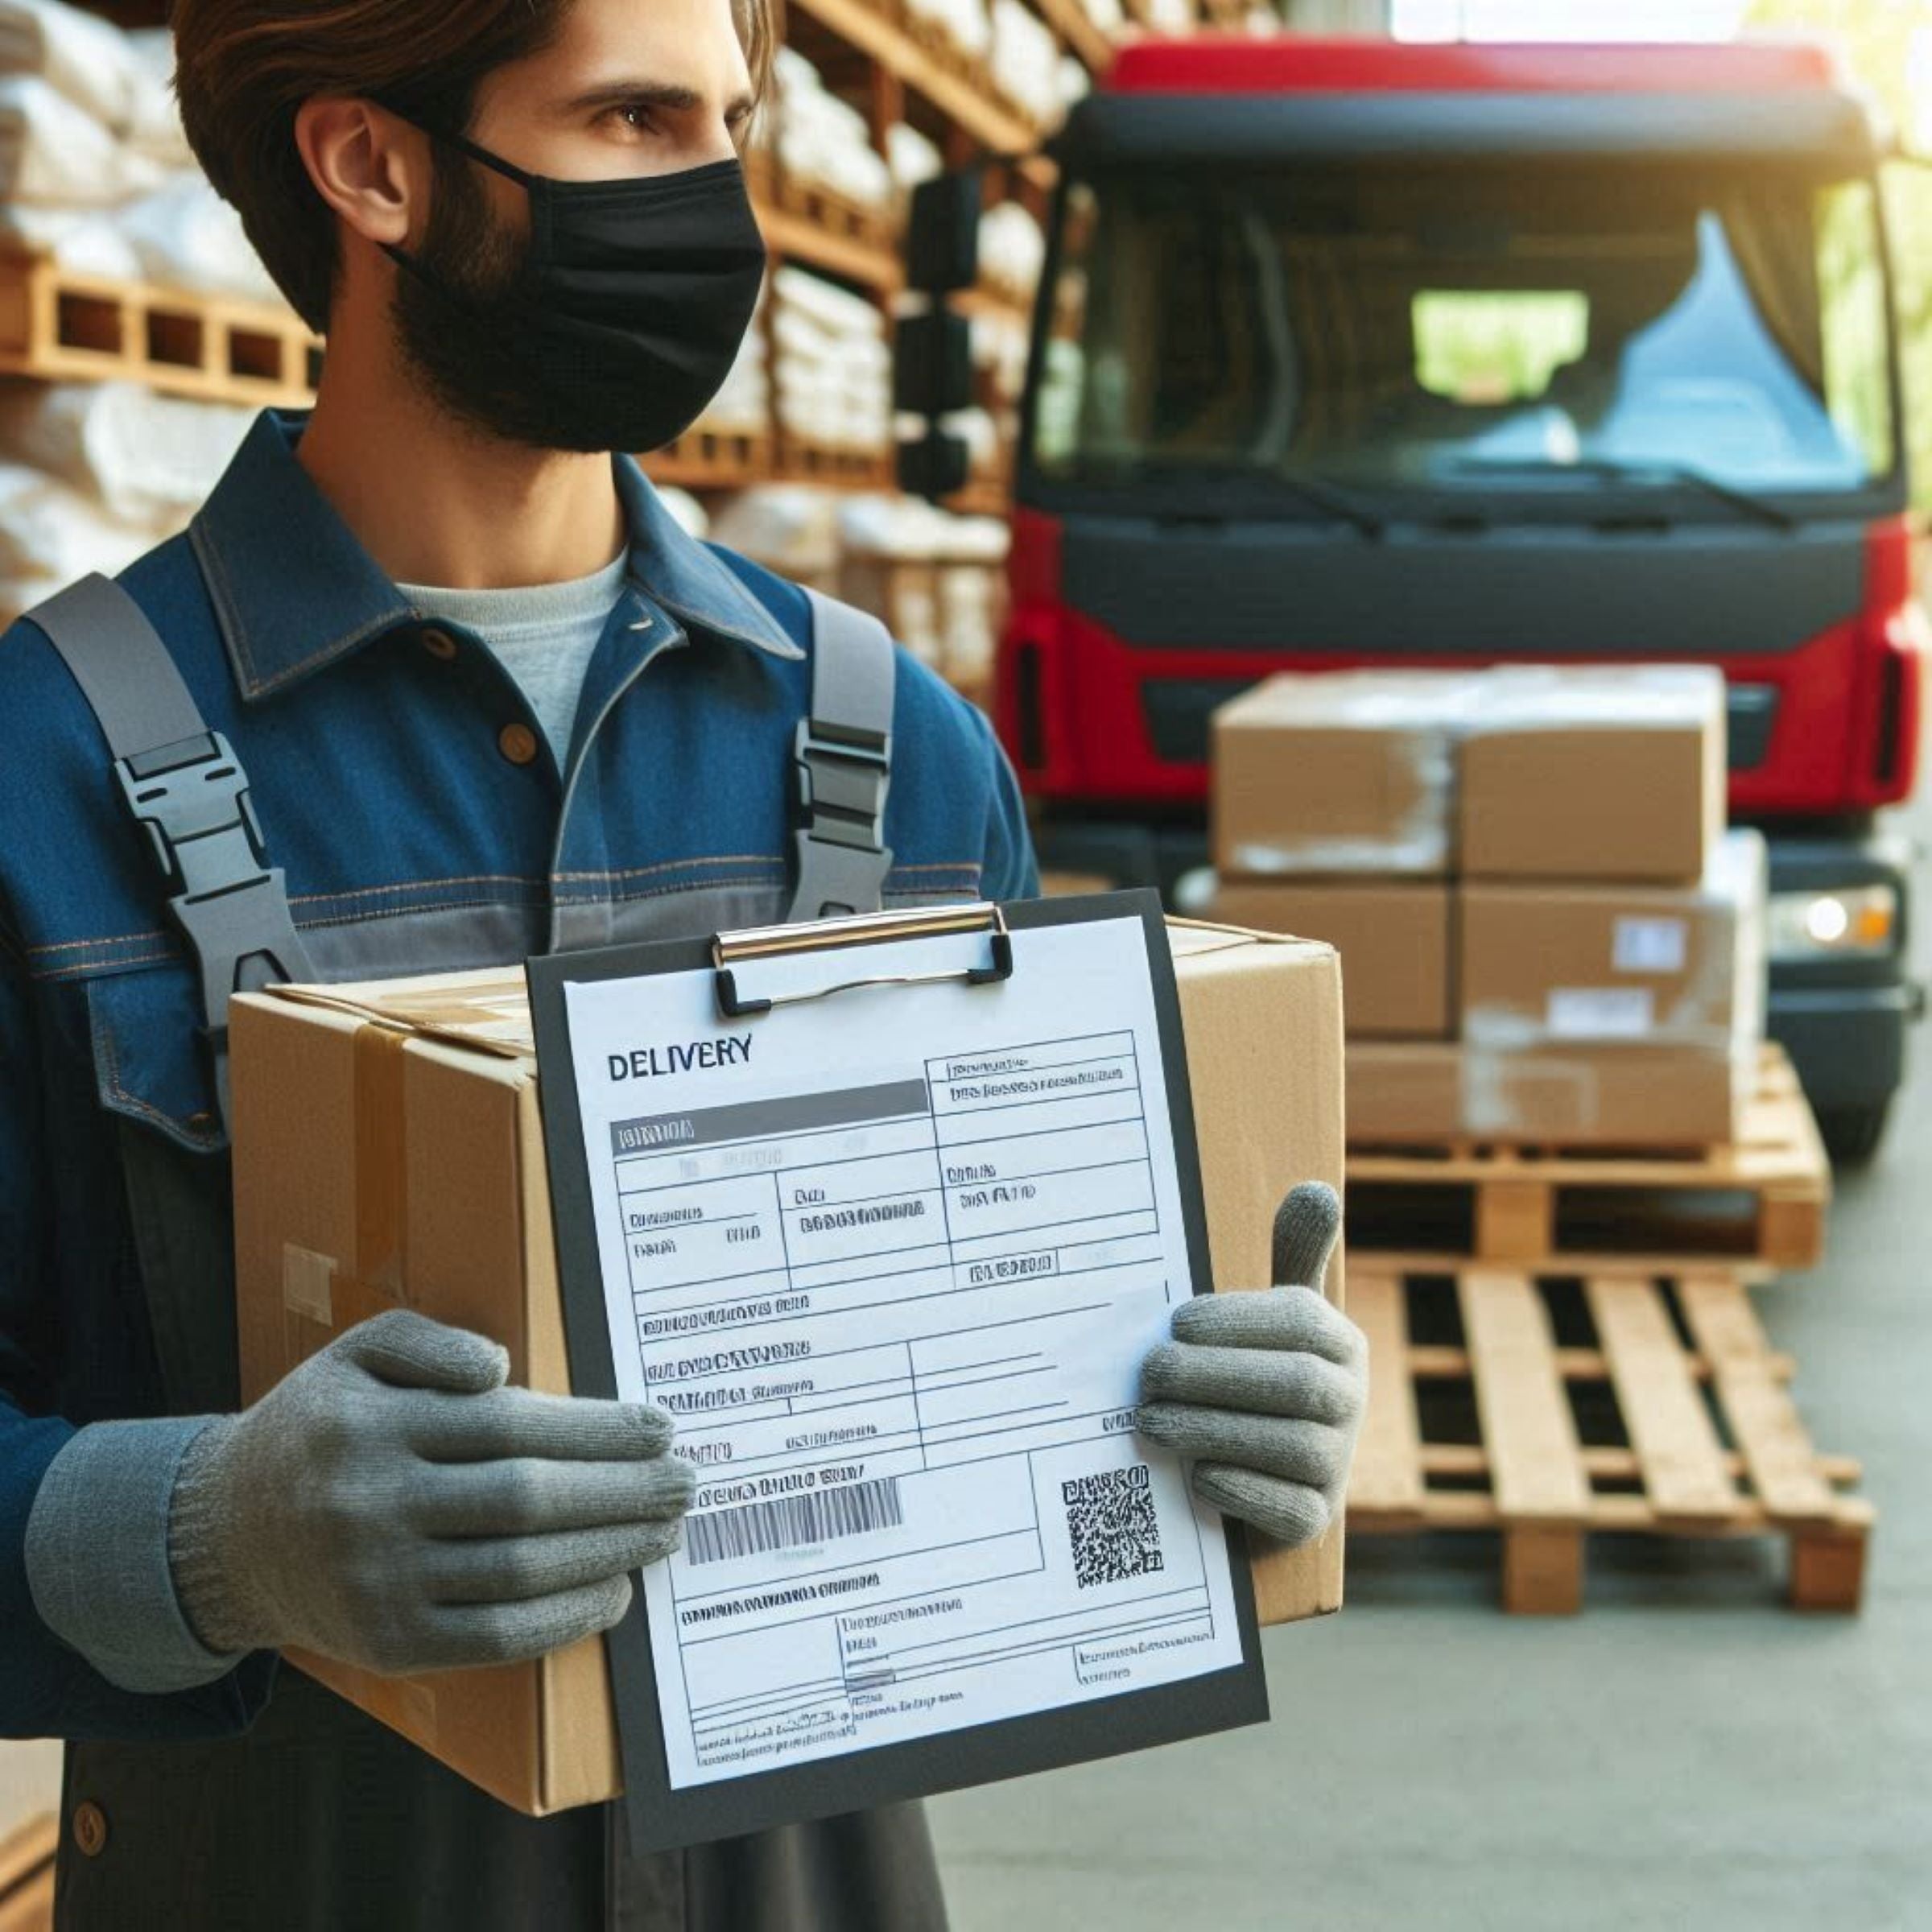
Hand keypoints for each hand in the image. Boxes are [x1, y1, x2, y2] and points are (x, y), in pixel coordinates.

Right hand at [167, 1309, 693, 1675]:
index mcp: (372, 1424)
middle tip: (684, 1481)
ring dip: (608, 1552)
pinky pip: (496, 1639)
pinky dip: (565, 1618)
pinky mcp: (390, 1644)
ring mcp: (381, 1582)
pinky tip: (612, 1591)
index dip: (596, 1430)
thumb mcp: (357, 1355)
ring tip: (664, 1530)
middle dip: (621, 1491)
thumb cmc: (321, 1428)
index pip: (511, 1425)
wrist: (228, 1533)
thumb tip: (500, 1366)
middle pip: (526, 1499)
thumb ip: (429, 1341)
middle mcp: (373, 1505)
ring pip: (520, 1570)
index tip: (658, 1427)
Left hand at [1135, 1182, 1365, 1548]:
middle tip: (1149, 1374)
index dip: (1238, 1320)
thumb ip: (1293, 1255)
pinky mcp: (1316, 1518)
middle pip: (1293, 1386)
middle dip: (1214, 1377)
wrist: (1266, 1461)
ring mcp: (1338, 1464)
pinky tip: (1197, 1475)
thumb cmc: (1257, 1370)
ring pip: (1289, 1448)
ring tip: (1150, 1422)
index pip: (1299, 1323)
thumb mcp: (1277, 1312)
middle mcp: (1349, 1401)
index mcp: (1338, 1342)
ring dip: (1214, 1432)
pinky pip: (1291, 1511)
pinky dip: (1243, 1492)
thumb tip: (1315, 1190)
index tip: (1176, 1322)